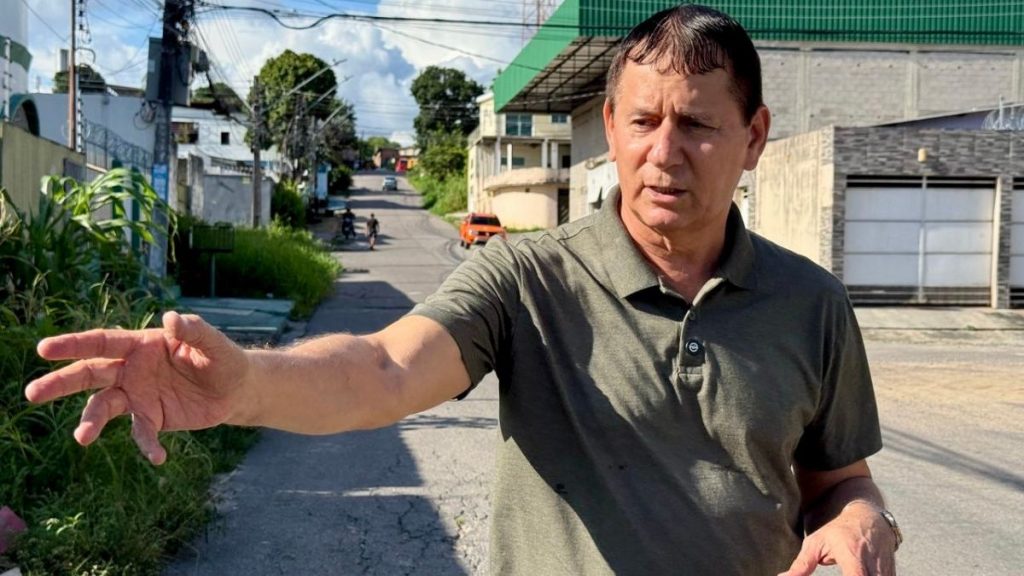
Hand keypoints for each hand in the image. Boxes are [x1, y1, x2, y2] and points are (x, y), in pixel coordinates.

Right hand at [25, 312, 249, 464]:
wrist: (235, 388)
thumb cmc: (221, 357)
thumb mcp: (213, 343)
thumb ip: (193, 331)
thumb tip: (171, 318)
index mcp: (141, 344)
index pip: (103, 342)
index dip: (74, 344)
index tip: (44, 349)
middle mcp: (132, 369)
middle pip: (90, 374)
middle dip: (61, 382)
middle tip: (31, 394)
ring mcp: (138, 395)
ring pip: (104, 406)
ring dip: (91, 422)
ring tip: (82, 438)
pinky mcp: (152, 417)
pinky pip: (142, 433)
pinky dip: (146, 444)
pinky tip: (158, 457)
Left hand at [779, 502, 896, 575]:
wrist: (868, 516)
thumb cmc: (837, 530)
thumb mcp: (816, 543)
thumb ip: (801, 565)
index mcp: (853, 556)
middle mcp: (874, 565)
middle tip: (841, 572)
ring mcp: (886, 571)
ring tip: (845, 571)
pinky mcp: (892, 574)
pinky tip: (857, 574)